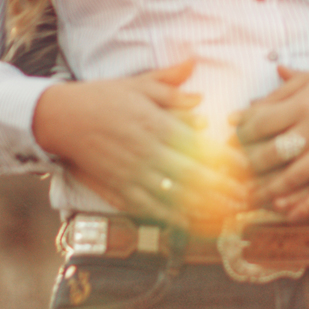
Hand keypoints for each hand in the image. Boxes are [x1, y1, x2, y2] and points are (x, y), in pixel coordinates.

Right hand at [33, 58, 249, 225]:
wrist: (62, 118)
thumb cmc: (103, 97)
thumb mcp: (138, 84)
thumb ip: (170, 85)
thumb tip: (198, 85)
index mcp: (158, 124)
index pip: (199, 146)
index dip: (224, 160)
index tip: (246, 168)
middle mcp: (148, 152)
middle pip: (192, 175)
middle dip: (221, 189)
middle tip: (246, 200)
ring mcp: (133, 173)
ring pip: (172, 195)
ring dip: (200, 207)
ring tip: (226, 217)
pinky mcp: (117, 187)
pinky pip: (146, 206)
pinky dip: (167, 217)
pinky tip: (186, 224)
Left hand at [229, 56, 308, 218]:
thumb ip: (279, 93)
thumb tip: (247, 107)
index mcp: (302, 104)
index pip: (260, 123)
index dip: (242, 133)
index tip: (233, 139)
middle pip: (271, 154)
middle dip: (250, 166)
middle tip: (237, 173)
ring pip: (292, 177)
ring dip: (269, 190)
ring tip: (252, 197)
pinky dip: (305, 204)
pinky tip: (289, 213)